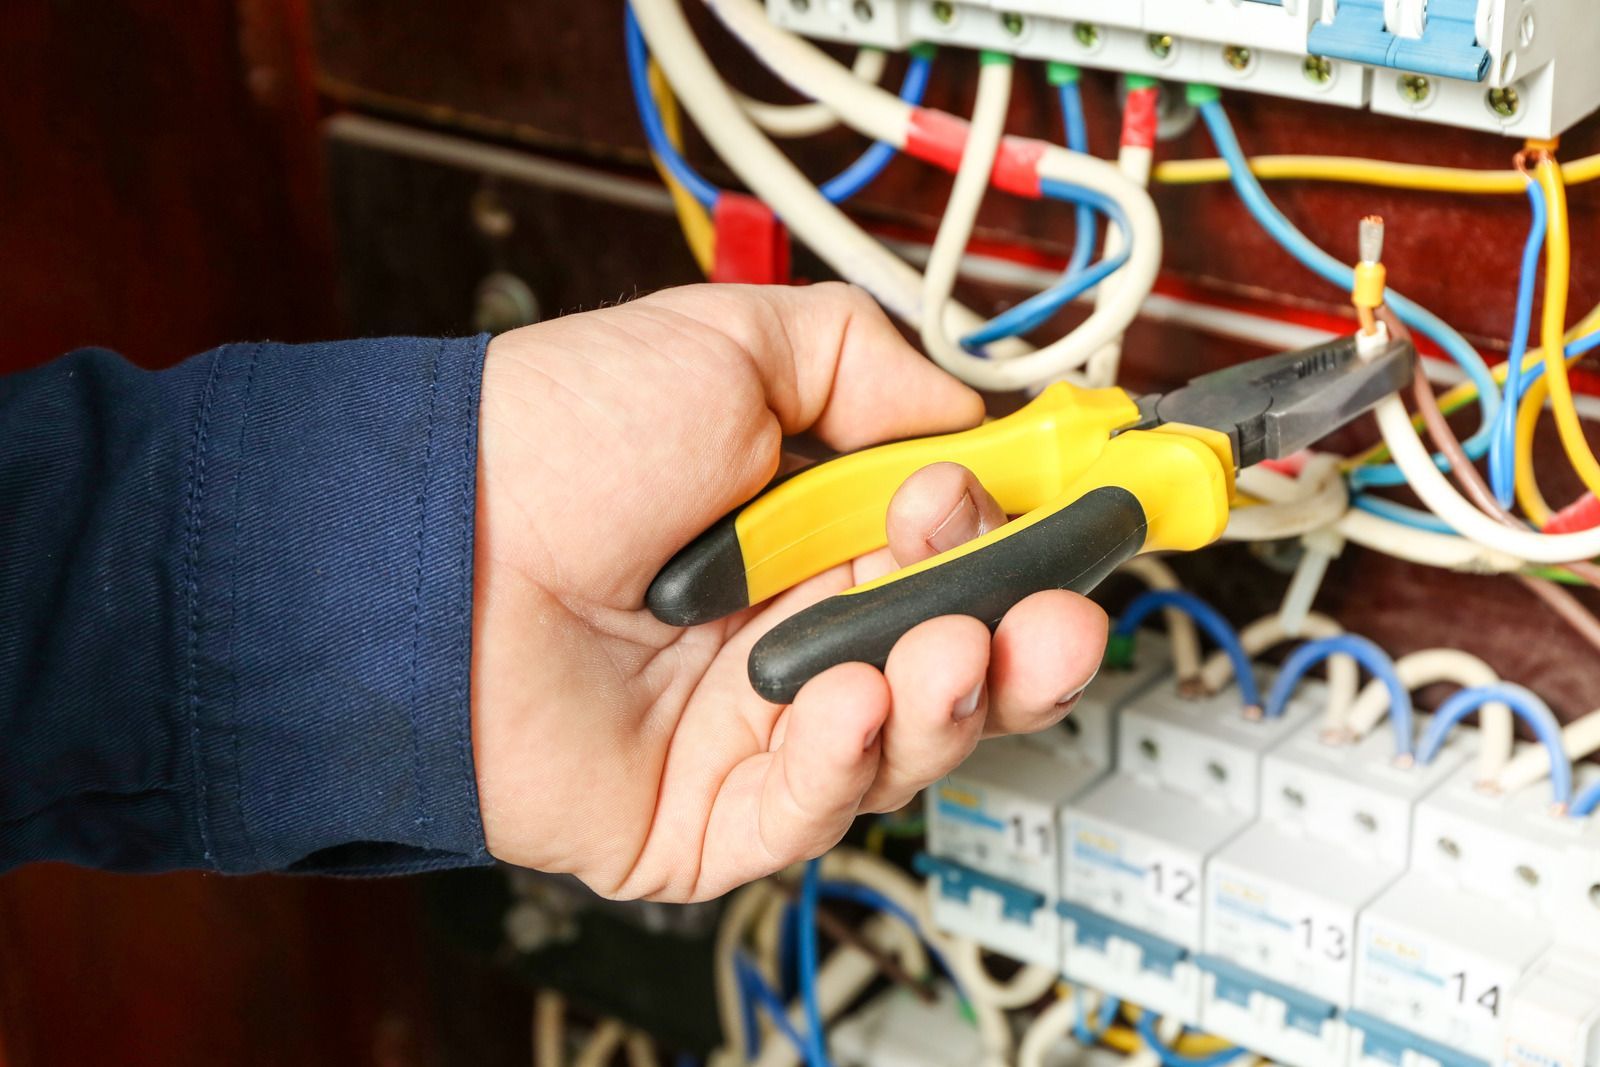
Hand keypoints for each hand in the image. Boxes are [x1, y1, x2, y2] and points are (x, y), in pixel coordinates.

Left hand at [471, 283, 1106, 900]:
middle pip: (959, 662)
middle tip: (1049, 611)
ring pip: (908, 743)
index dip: (1019, 539)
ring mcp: (753, 725)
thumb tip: (959, 414)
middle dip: (1022, 639)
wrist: (421, 544)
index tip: (1075, 514)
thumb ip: (861, 362)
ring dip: (949, 697)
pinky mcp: (706, 812)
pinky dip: (850, 761)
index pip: (956, 553)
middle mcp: (791, 628)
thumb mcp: (726, 343)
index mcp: (807, 529)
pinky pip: (813, 809)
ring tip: (940, 647)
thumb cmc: (552, 441)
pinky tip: (851, 703)